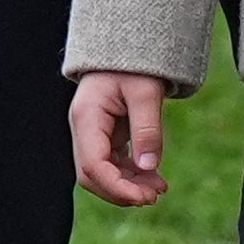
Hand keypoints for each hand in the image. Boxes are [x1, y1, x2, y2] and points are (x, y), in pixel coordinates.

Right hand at [71, 72, 168, 205]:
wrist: (130, 45)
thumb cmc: (136, 63)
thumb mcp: (146, 92)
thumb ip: (147, 129)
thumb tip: (149, 168)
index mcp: (87, 117)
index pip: (93, 165)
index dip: (117, 187)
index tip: (145, 198)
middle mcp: (84, 128)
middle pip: (92, 175)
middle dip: (121, 191)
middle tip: (153, 197)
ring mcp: (94, 133)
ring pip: (104, 172)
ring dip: (129, 185)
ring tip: (159, 189)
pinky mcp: (107, 134)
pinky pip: (114, 163)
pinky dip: (132, 174)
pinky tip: (154, 180)